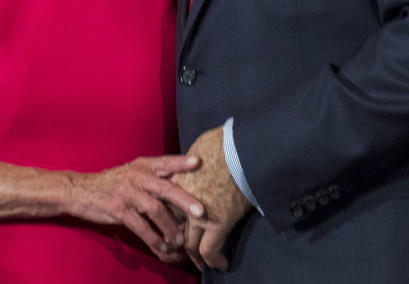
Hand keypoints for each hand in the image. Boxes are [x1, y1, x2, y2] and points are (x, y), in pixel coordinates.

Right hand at [67, 155, 204, 263]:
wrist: (81, 190)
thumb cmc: (113, 182)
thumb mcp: (132, 171)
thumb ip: (154, 176)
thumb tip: (182, 186)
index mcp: (143, 165)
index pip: (165, 161)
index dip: (181, 162)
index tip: (199, 162)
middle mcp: (137, 176)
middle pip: (165, 188)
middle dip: (184, 200)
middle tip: (200, 211)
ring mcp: (128, 193)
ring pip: (155, 210)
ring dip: (170, 227)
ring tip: (181, 239)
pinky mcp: (118, 210)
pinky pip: (141, 227)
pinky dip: (154, 238)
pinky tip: (163, 247)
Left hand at [172, 127, 250, 270]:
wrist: (240, 148)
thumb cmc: (222, 143)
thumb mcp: (197, 150)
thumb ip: (190, 164)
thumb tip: (195, 163)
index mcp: (177, 182)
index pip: (167, 208)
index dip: (170, 219)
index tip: (175, 225)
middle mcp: (182, 202)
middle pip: (174, 228)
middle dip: (176, 241)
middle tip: (180, 250)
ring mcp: (198, 215)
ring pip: (189, 243)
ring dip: (193, 254)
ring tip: (199, 262)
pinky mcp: (217, 223)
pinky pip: (210, 250)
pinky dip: (213, 260)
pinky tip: (220, 265)